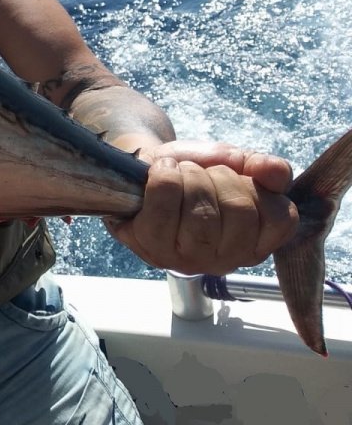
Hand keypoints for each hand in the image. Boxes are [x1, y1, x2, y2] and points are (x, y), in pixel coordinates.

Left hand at [105, 140, 297, 274]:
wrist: (145, 168)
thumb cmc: (193, 173)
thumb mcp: (232, 163)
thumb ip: (262, 167)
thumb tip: (277, 172)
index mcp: (255, 243)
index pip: (279, 218)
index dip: (255, 187)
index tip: (233, 178)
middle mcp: (225, 260)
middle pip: (239, 211)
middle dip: (219, 176)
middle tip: (201, 173)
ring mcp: (188, 259)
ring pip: (202, 211)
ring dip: (190, 176)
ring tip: (179, 173)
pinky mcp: (152, 246)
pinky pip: (164, 205)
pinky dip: (164, 176)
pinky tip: (160, 172)